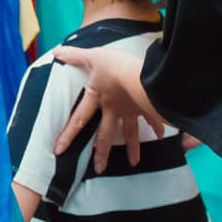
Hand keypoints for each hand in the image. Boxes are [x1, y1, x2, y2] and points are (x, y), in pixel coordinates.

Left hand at [52, 45, 162, 176]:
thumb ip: (76, 56)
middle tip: (99, 169)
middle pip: (105, 136)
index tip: (59, 151)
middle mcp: (113, 110)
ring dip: (132, 148)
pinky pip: (152, 120)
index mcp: (98, 100)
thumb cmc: (115, 65)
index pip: (78, 120)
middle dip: (102, 153)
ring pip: (130, 134)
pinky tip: (163, 137)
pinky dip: (159, 128)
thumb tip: (57, 51)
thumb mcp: (94, 57)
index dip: (68, 135)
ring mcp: (131, 111)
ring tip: (134, 163)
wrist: (141, 73)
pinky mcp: (147, 107)